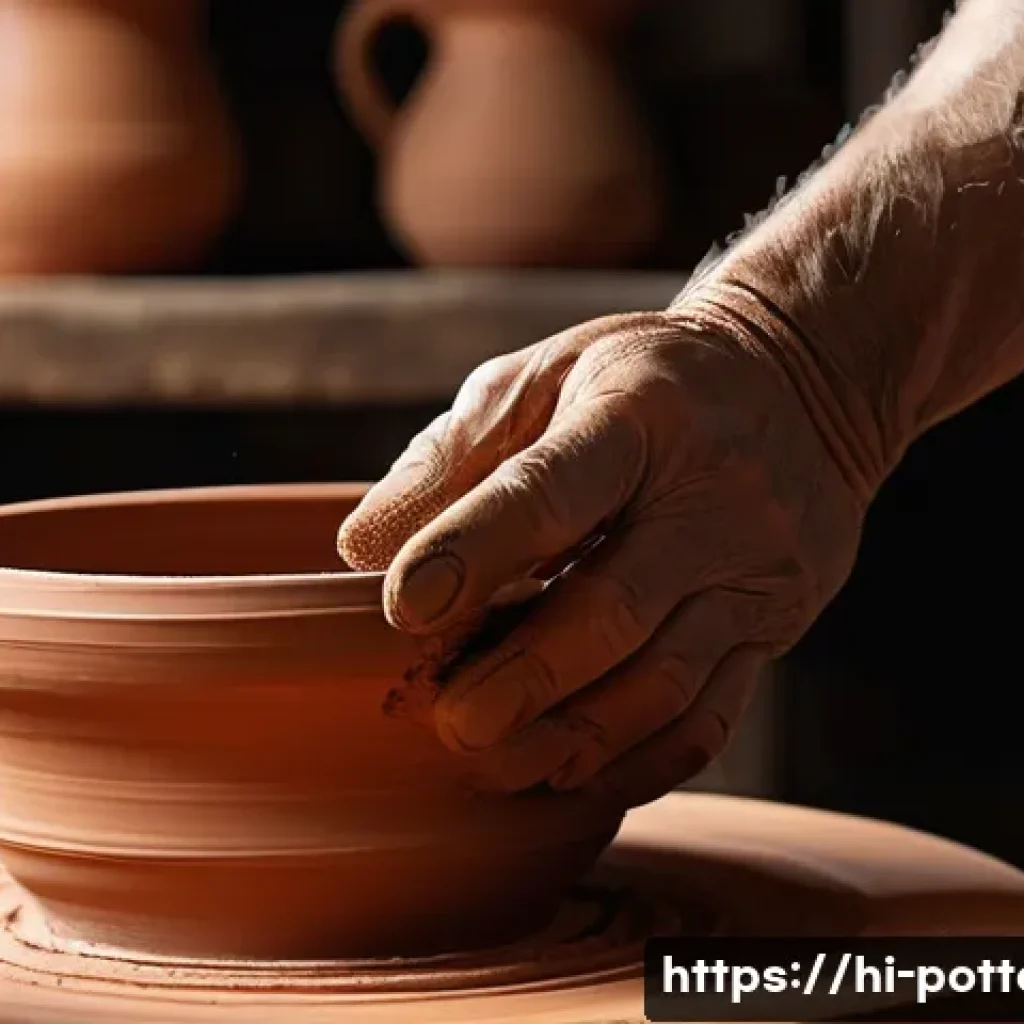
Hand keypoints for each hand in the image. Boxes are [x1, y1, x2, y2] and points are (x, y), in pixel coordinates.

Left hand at [338, 303, 865, 808]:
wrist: (799, 390)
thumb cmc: (641, 386)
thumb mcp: (543, 378)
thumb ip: (452, 456)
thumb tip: (364, 547)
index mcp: (634, 416)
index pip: (549, 489)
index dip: (474, 551)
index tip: (405, 609)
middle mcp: (706, 496)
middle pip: (614, 606)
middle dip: (525, 677)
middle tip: (450, 724)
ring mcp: (751, 568)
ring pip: (664, 680)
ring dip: (573, 735)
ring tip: (495, 762)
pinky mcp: (773, 623)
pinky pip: (710, 717)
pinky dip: (637, 762)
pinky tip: (571, 774)